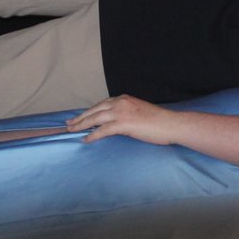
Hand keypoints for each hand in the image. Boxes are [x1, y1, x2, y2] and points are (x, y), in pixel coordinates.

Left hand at [68, 95, 184, 144]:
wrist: (170, 124)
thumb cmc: (159, 122)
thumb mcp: (139, 113)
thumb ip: (127, 115)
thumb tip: (117, 124)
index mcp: (124, 99)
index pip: (101, 104)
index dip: (89, 111)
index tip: (80, 117)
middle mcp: (120, 102)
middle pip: (94, 110)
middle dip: (80, 117)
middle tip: (68, 124)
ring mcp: (121, 112)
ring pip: (95, 118)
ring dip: (81, 125)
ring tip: (71, 131)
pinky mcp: (123, 123)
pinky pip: (103, 130)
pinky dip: (93, 135)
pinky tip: (86, 139)